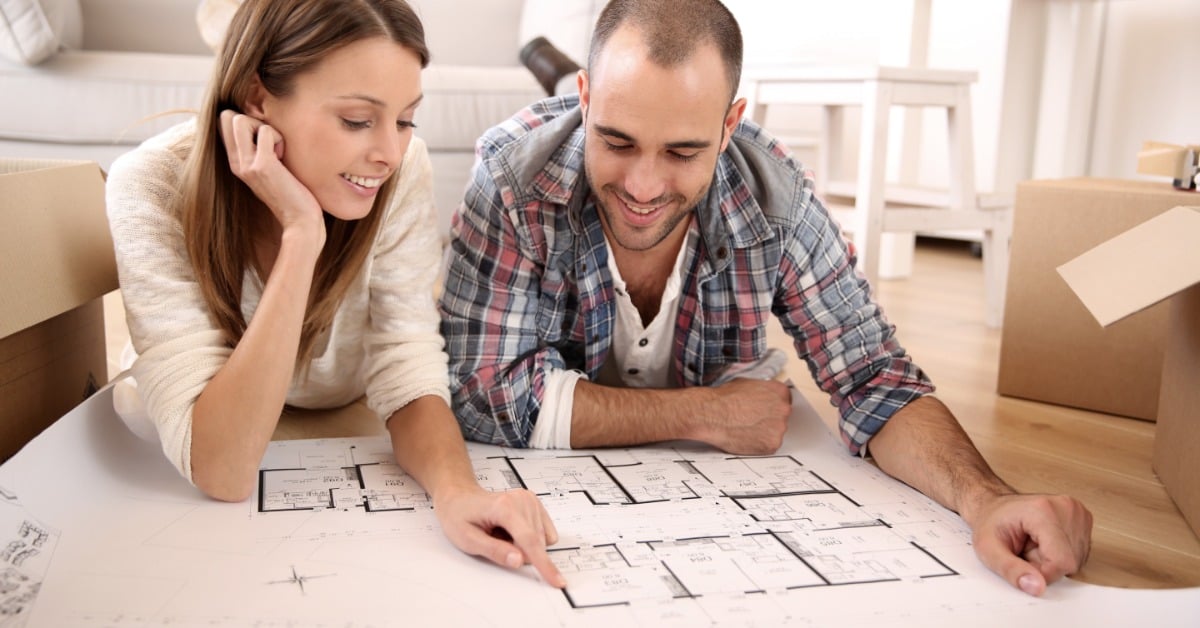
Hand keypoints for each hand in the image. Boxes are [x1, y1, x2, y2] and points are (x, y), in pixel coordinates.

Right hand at [218, 110, 324, 239]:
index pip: (223, 123)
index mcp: (235, 162)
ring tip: (277, 150)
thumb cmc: (292, 194)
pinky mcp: (262, 166)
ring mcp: (247, 164)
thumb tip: (264, 127)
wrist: (300, 221)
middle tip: (270, 142)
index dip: (246, 121)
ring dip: (264, 127)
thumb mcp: (269, 170)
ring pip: (240, 119)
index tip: (264, 141)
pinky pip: (266, 131)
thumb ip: (260, 151)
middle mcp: (236, 162)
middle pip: (227, 117)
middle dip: (252, 120)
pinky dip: (279, 137)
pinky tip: (284, 158)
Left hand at [432, 486, 565, 587]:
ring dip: (523, 545)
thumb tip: (519, 561)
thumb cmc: (459, 515)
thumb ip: (495, 551)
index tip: (557, 580)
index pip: (530, 540)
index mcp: (505, 507)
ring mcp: (530, 500)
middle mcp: (522, 500)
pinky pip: (544, 533)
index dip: (544, 564)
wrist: (460, 497)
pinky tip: (512, 531)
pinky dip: (530, 538)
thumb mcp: (468, 539)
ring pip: (542, 540)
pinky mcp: (535, 503)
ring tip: (501, 533)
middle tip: (495, 540)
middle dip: (520, 552)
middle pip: (536, 542)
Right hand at [700, 378, 790, 453]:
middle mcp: (783, 409)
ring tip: (746, 429)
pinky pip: (769, 445)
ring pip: (775, 432)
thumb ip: (761, 390)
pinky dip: (759, 444)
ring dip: (765, 432)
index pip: (784, 400)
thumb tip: (761, 395)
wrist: (711, 414)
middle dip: (769, 419)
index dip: (772, 406)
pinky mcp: (771, 444)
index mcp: (779, 391)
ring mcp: (779, 428)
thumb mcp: (745, 383)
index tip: (765, 410)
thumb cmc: (723, 398)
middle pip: (782, 416)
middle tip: (752, 420)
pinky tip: (746, 438)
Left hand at [970, 493, 1092, 595]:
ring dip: (1053, 561)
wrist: (994, 507)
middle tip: (1024, 550)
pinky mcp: (1083, 519)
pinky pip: (1078, 553)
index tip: (1023, 563)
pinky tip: (1044, 542)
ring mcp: (1077, 512)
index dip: (1042, 573)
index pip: (1061, 561)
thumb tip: (1037, 587)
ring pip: (1076, 560)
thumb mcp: (989, 550)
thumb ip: (1011, 570)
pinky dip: (1060, 554)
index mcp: (1043, 510)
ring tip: (1032, 545)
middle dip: (1045, 566)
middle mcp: (1065, 508)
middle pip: (1069, 562)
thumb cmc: (990, 524)